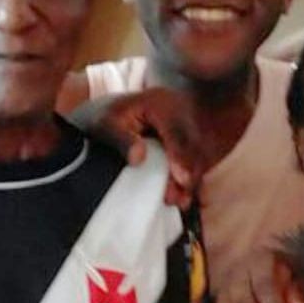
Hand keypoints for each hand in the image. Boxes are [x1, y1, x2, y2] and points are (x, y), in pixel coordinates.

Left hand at [70, 88, 204, 207]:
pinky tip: (183, 194)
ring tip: (179, 200)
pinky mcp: (186, 138)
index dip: (181, 156)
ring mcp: (185, 123)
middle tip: (176, 198)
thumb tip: (138, 157)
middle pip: (193, 144)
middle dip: (189, 173)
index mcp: (159, 102)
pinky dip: (190, 176)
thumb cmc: (107, 118)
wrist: (111, 111)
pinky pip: (196, 158)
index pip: (176, 130)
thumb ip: (121, 140)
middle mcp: (178, 110)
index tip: (182, 179)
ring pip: (198, 153)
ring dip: (192, 178)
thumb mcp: (105, 125)